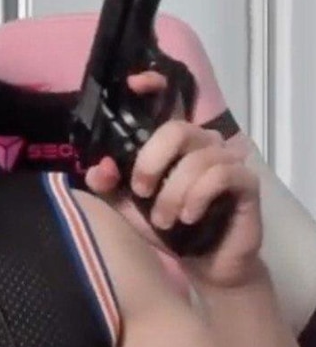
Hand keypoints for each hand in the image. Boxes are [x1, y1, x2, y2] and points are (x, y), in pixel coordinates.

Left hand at [84, 71, 261, 287]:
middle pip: (177, 130)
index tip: (134, 84)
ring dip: (172, 194)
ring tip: (164, 220)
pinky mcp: (246, 182)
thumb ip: (109, 186)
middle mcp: (201, 143)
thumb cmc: (167, 228)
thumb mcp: (127, 208)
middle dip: (151, 162)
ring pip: (197, 159)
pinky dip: (197, 196)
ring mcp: (227, 160)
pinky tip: (189, 217)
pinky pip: (221, 175)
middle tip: (141, 191)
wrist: (204, 263)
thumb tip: (100, 167)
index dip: (153, 86)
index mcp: (173, 143)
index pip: (168, 102)